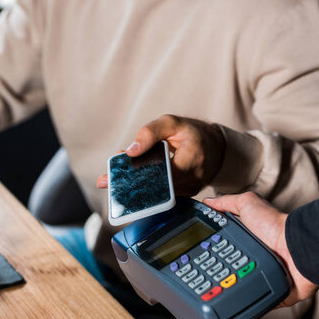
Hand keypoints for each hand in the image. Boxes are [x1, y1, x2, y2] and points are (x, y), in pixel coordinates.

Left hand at [96, 115, 225, 195]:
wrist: (214, 146)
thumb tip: (131, 151)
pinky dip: (145, 187)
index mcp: (192, 158)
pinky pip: (162, 194)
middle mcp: (193, 178)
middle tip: (105, 182)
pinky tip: (128, 182)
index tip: (117, 175)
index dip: (140, 175)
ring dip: (134, 187)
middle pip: (157, 188)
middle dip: (130, 185)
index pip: (164, 174)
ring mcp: (189, 190)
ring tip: (111, 181)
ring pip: (157, 193)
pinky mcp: (184, 195)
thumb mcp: (171, 123)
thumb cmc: (191, 132)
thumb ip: (150, 132)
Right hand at [203, 192, 318, 307]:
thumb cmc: (276, 225)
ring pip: (237, 285)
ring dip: (226, 287)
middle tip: (199, 273)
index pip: (223, 246)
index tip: (195, 252)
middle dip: (214, 271)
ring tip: (210, 289)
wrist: (297, 249)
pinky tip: (228, 300)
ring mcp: (261, 275)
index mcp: (247, 240)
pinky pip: (252, 301)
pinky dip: (243, 303)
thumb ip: (228, 202)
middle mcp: (254, 258)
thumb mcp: (248, 204)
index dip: (209, 249)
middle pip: (227, 266)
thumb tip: (208, 201)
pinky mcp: (269, 292)